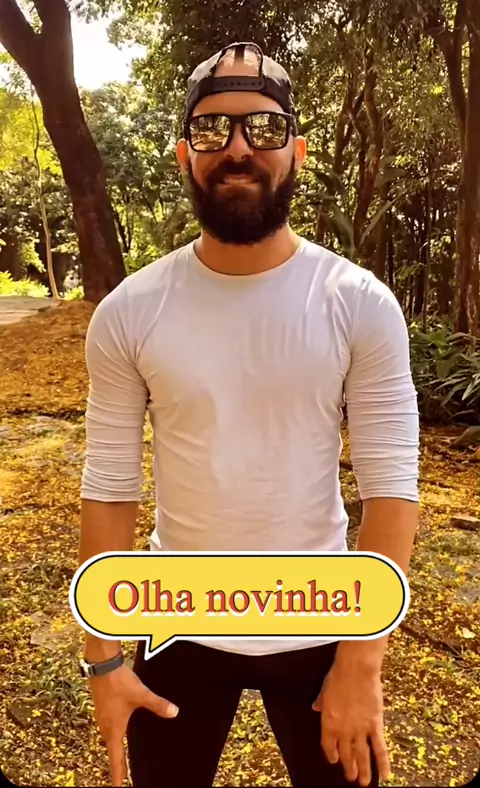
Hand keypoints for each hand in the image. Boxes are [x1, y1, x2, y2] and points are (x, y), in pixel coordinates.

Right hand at [89, 663, 177, 785]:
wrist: (102, 664)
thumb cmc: (119, 681)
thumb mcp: (141, 694)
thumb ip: (158, 704)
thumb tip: (175, 712)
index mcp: (113, 728)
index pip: (116, 757)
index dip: (118, 774)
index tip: (119, 786)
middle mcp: (105, 725)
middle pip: (111, 750)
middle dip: (116, 763)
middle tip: (121, 776)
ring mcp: (102, 716)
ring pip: (109, 737)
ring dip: (115, 747)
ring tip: (120, 756)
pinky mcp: (102, 706)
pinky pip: (108, 726)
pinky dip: (114, 733)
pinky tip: (121, 728)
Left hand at [312, 657, 389, 785]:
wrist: (356, 669)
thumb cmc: (338, 676)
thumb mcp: (324, 689)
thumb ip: (321, 702)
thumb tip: (315, 707)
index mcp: (329, 721)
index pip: (328, 744)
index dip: (331, 753)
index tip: (334, 759)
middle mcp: (343, 730)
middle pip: (346, 753)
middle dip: (348, 766)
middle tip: (350, 776)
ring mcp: (360, 729)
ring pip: (362, 755)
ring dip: (363, 770)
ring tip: (363, 782)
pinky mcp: (375, 725)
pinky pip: (379, 748)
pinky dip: (383, 763)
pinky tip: (385, 774)